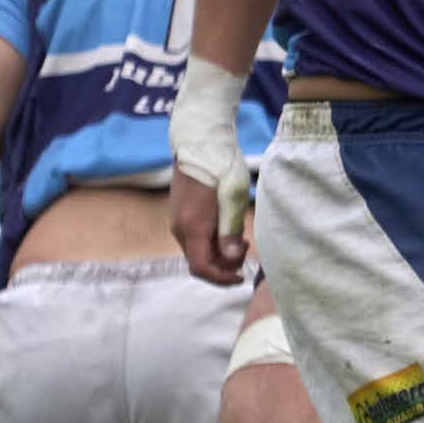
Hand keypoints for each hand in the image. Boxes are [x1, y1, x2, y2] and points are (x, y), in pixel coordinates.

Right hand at [171, 167, 249, 285]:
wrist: (198, 144)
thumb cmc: (219, 167)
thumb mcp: (232, 198)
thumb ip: (231, 230)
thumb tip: (233, 258)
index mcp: (192, 227)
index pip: (202, 268)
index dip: (222, 278)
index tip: (242, 277)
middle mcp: (179, 229)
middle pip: (199, 263)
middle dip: (224, 265)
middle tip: (246, 250)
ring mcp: (177, 222)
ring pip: (197, 252)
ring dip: (219, 254)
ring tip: (241, 239)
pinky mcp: (180, 216)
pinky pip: (195, 240)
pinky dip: (212, 243)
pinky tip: (228, 230)